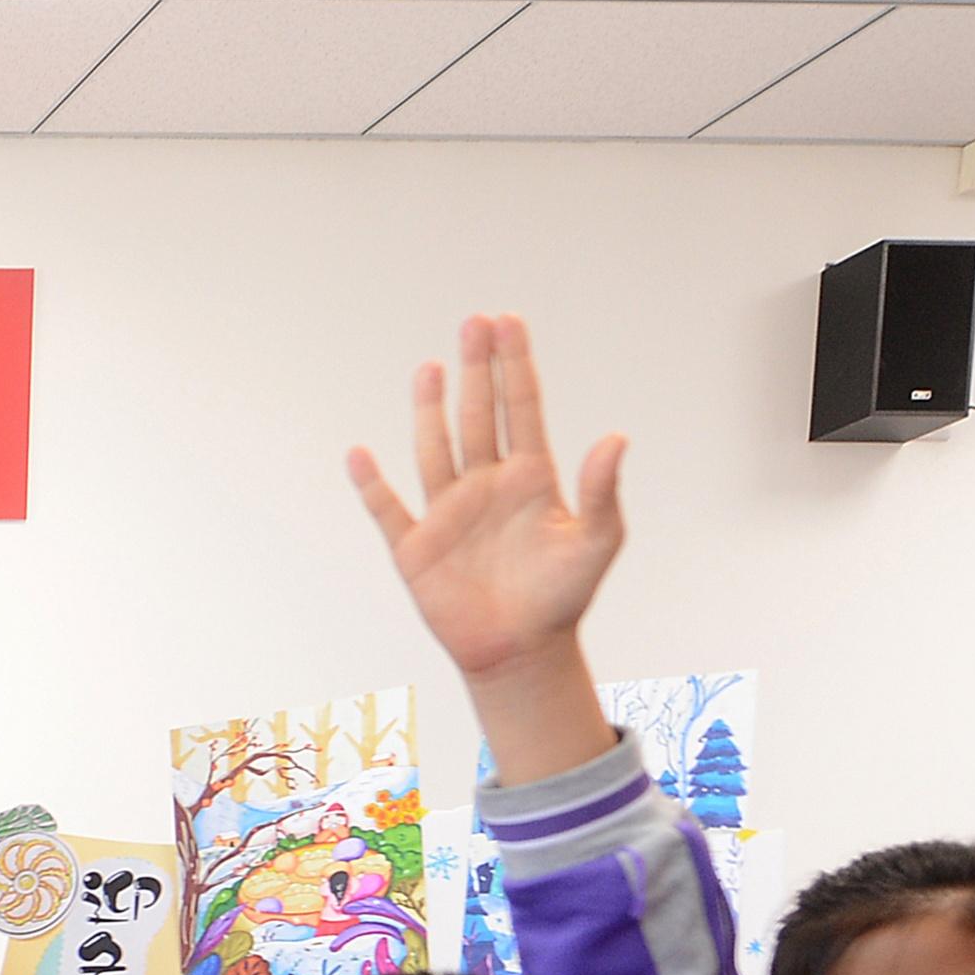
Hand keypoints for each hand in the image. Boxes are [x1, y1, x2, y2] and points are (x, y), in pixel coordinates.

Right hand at [345, 312, 620, 779]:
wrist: (520, 652)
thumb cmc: (562, 598)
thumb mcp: (597, 542)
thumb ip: (603, 490)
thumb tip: (615, 438)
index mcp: (530, 478)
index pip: (522, 407)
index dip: (515, 365)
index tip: (509, 322)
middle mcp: (486, 485)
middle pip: (479, 415)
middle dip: (477, 368)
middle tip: (475, 322)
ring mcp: (448, 513)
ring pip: (435, 448)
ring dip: (431, 410)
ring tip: (432, 368)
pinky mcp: (415, 547)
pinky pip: (388, 508)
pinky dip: (371, 485)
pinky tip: (360, 455)